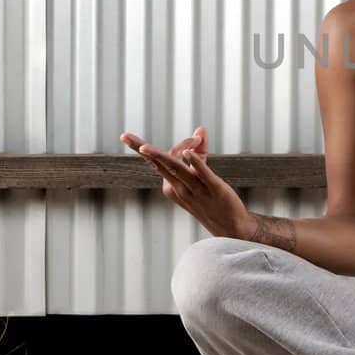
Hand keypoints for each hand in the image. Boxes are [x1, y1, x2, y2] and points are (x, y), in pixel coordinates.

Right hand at [119, 126, 252, 238]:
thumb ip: (200, 150)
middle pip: (160, 163)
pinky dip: (195, 163)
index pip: (161, 160)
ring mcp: (195, 189)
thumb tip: (200, 128)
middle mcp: (179, 188)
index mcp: (172, 185)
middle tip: (124, 135)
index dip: (172, 145)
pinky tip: (189, 153)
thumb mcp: (202, 173)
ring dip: (160, 156)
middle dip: (141, 149)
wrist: (230, 226)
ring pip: (176, 169)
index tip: (197, 139)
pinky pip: (202, 175)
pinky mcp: (215, 189)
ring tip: (144, 147)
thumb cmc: (212, 199)